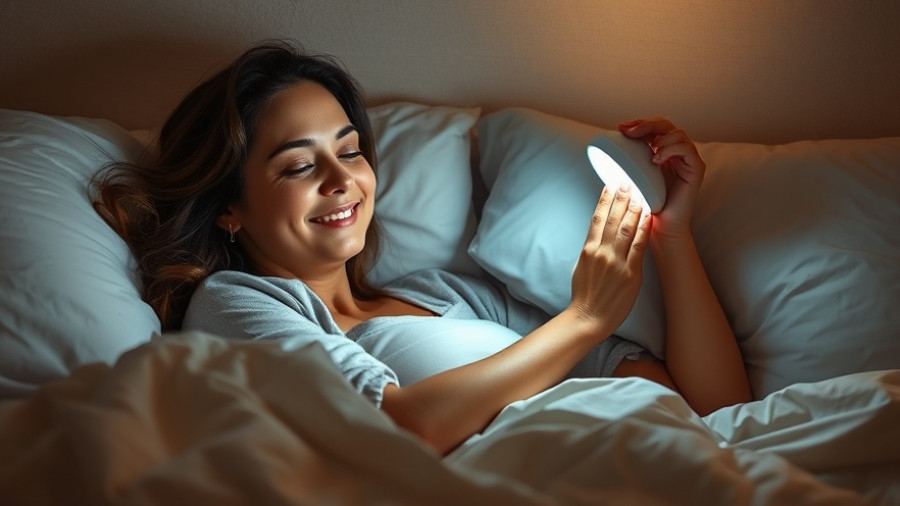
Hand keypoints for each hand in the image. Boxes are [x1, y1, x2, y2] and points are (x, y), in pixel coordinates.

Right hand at [568, 185, 649, 336]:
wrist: (588, 318)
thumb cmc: (584, 294)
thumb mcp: (581, 266)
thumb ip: (591, 248)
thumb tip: (597, 232)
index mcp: (588, 250)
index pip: (597, 218)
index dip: (604, 199)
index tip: (610, 184)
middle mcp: (601, 253)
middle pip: (612, 218)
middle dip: (621, 197)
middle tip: (628, 180)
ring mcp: (616, 262)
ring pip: (626, 228)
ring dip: (634, 208)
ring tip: (640, 192)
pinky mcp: (631, 273)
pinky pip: (639, 246)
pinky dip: (643, 229)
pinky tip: (649, 216)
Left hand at [618, 117, 705, 239]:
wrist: (658, 228)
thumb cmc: (644, 205)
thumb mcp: (632, 177)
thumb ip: (628, 159)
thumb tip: (611, 143)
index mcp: (662, 152)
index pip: (655, 127)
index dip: (640, 123)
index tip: (621, 127)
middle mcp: (677, 153)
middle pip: (666, 125)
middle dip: (647, 124)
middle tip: (630, 131)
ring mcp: (688, 160)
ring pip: (678, 134)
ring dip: (660, 137)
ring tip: (648, 150)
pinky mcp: (696, 170)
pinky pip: (687, 150)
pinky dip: (671, 149)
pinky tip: (656, 159)